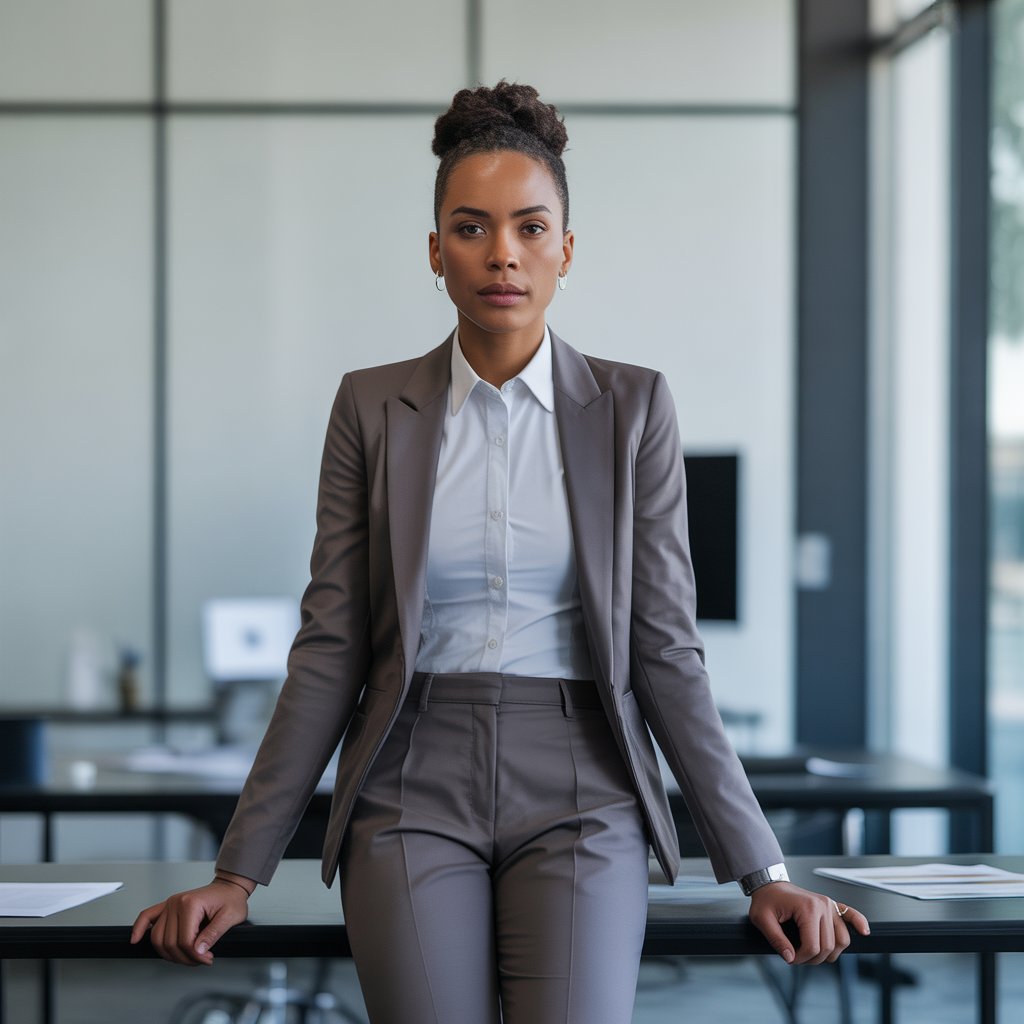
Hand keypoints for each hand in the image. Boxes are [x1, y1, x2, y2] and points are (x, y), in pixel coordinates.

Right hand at [130, 875, 252, 965]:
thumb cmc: (230, 899)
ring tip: (187, 957)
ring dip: (169, 954)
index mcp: (190, 903)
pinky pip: (147, 917)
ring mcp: (169, 905)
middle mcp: (176, 903)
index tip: (207, 959)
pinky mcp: (167, 907)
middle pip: (169, 942)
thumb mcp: (230, 917)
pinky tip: (136, 939)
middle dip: (185, 957)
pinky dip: (139, 928)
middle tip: (200, 960)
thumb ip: (213, 934)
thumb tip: (198, 951)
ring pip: (157, 938)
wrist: (228, 888)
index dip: (195, 955)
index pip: (185, 940)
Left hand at [748, 882, 869, 964]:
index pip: (812, 946)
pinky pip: (851, 915)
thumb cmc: (766, 900)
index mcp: (807, 908)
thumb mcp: (761, 919)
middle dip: (812, 958)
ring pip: (842, 940)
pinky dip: (859, 923)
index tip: (789, 957)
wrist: (770, 884)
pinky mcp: (832, 905)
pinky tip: (864, 932)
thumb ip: (776, 940)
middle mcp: (823, 905)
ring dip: (829, 953)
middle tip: (796, 955)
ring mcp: (830, 905)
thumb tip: (791, 958)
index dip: (800, 958)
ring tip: (812, 951)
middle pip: (828, 947)